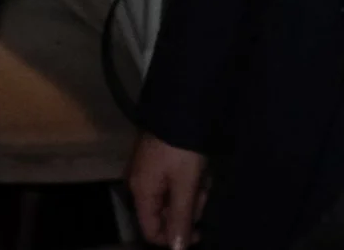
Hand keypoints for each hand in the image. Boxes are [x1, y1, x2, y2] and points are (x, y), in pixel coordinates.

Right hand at [128, 132, 210, 247]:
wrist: (181, 106)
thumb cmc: (181, 150)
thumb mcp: (185, 186)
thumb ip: (180, 220)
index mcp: (141, 192)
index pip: (151, 231)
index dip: (174, 238)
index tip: (199, 231)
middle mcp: (139, 184)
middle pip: (163, 214)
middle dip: (187, 209)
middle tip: (203, 193)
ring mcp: (148, 170)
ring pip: (171, 197)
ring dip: (191, 194)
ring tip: (203, 177)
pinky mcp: (158, 159)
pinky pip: (173, 181)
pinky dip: (188, 180)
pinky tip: (199, 169)